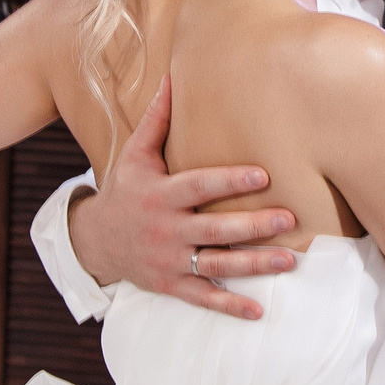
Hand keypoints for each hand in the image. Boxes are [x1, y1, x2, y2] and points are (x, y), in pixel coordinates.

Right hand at [71, 76, 295, 322]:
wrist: (95, 240)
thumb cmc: (126, 189)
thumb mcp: (136, 154)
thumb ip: (158, 119)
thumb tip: (175, 73)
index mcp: (160, 194)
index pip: (198, 186)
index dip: (229, 181)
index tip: (263, 175)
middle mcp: (165, 229)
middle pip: (213, 229)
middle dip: (251, 226)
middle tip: (288, 219)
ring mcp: (168, 260)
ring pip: (215, 265)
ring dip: (253, 265)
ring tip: (289, 261)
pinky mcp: (171, 285)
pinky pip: (203, 296)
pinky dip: (229, 306)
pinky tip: (258, 311)